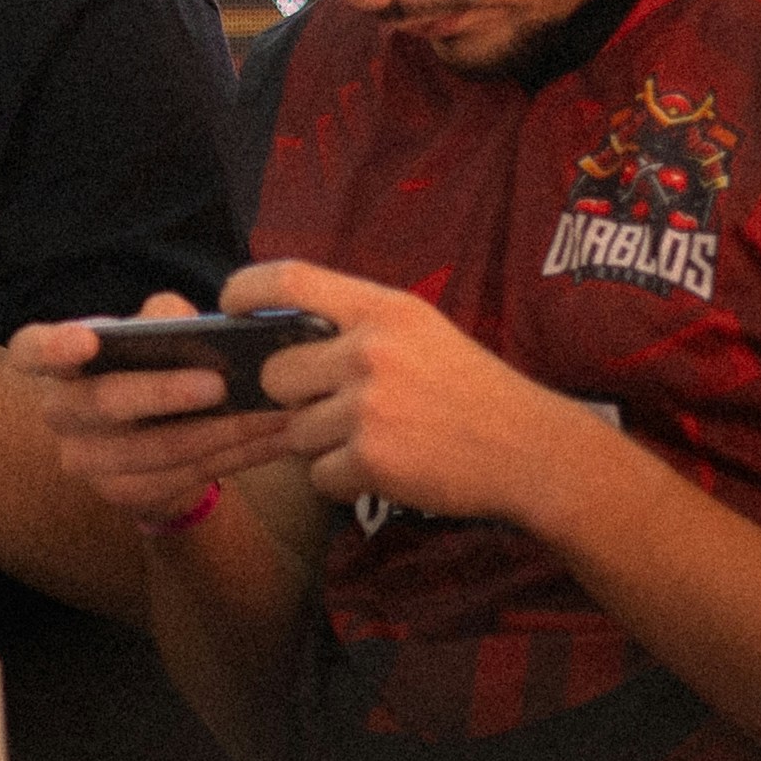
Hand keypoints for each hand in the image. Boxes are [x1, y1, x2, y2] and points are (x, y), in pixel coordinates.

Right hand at [14, 293, 305, 526]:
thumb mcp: (154, 339)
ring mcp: (87, 462)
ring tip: (272, 413)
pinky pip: (184, 477)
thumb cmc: (153, 371)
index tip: (86, 340)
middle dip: (163, 392)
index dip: (51, 347)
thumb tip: (180, 319)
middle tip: (219, 384)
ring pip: (154, 450)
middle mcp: (62, 413)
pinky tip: (274, 438)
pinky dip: (236, 456)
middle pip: (103, 402)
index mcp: (60, 364)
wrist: (155, 443)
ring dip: (219, 431)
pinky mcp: (125, 495)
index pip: (30, 351)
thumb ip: (164, 319)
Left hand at [240, 260, 613, 525]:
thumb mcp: (422, 333)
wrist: (532, 450)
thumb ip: (356, 328)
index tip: (228, 305)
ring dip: (325, 444)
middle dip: (296, 398)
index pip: (288, 280)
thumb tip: (276, 337)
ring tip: (380, 439)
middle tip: (340, 408)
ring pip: (296, 432)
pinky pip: (318, 475)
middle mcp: (371, 351)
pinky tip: (388, 468)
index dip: (244, 290)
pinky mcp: (371, 458)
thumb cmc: (471, 392)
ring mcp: (369, 406)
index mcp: (384, 310)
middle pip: (277, 374)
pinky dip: (344, 480)